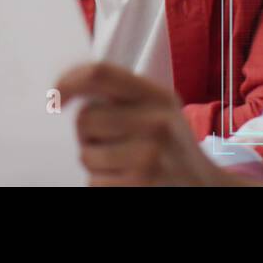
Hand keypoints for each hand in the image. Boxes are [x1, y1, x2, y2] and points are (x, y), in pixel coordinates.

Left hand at [56, 62, 239, 186]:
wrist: (206, 188)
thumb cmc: (171, 148)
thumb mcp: (161, 112)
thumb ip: (123, 96)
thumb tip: (66, 88)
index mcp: (158, 97)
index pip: (100, 74)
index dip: (69, 81)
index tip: (56, 95)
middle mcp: (157, 122)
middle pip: (85, 118)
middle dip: (86, 134)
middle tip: (108, 143)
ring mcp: (149, 155)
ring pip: (85, 153)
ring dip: (95, 162)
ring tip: (122, 164)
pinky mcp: (140, 184)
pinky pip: (93, 181)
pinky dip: (102, 184)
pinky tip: (125, 181)